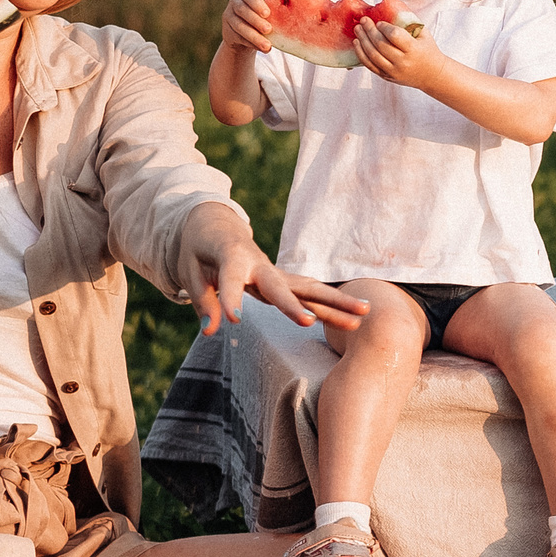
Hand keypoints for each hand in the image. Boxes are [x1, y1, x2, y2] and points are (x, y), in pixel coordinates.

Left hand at [179, 204, 369, 335]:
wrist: (218, 226)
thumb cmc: (200, 248)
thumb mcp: (190, 270)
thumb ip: (202, 300)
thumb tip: (211, 330)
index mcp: (232, 256)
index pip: (231, 280)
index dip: (230, 298)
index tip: (234, 321)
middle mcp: (260, 264)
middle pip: (282, 286)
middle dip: (294, 306)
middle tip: (309, 324)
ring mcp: (276, 273)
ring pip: (309, 288)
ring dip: (336, 301)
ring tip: (364, 313)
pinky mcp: (284, 282)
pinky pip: (310, 295)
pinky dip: (332, 306)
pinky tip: (355, 319)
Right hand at [220, 0, 273, 54]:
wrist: (244, 37)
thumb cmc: (261, 21)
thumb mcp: (266, 14)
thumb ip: (276, 8)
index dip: (258, 4)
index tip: (267, 14)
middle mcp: (234, 5)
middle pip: (243, 11)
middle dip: (256, 21)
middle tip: (269, 30)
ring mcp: (229, 19)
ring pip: (240, 27)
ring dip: (255, 37)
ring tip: (267, 45)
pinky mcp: (227, 33)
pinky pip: (239, 38)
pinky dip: (251, 44)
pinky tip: (263, 49)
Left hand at [350, 15, 446, 90]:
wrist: (432, 74)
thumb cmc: (427, 49)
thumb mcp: (424, 34)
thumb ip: (409, 21)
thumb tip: (391, 5)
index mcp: (414, 49)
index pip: (394, 36)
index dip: (384, 27)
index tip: (379, 22)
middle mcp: (403, 62)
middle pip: (380, 44)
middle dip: (369, 30)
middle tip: (363, 20)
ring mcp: (394, 71)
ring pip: (372, 55)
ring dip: (362, 40)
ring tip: (358, 29)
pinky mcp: (387, 77)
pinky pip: (370, 66)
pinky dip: (361, 54)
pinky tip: (357, 43)